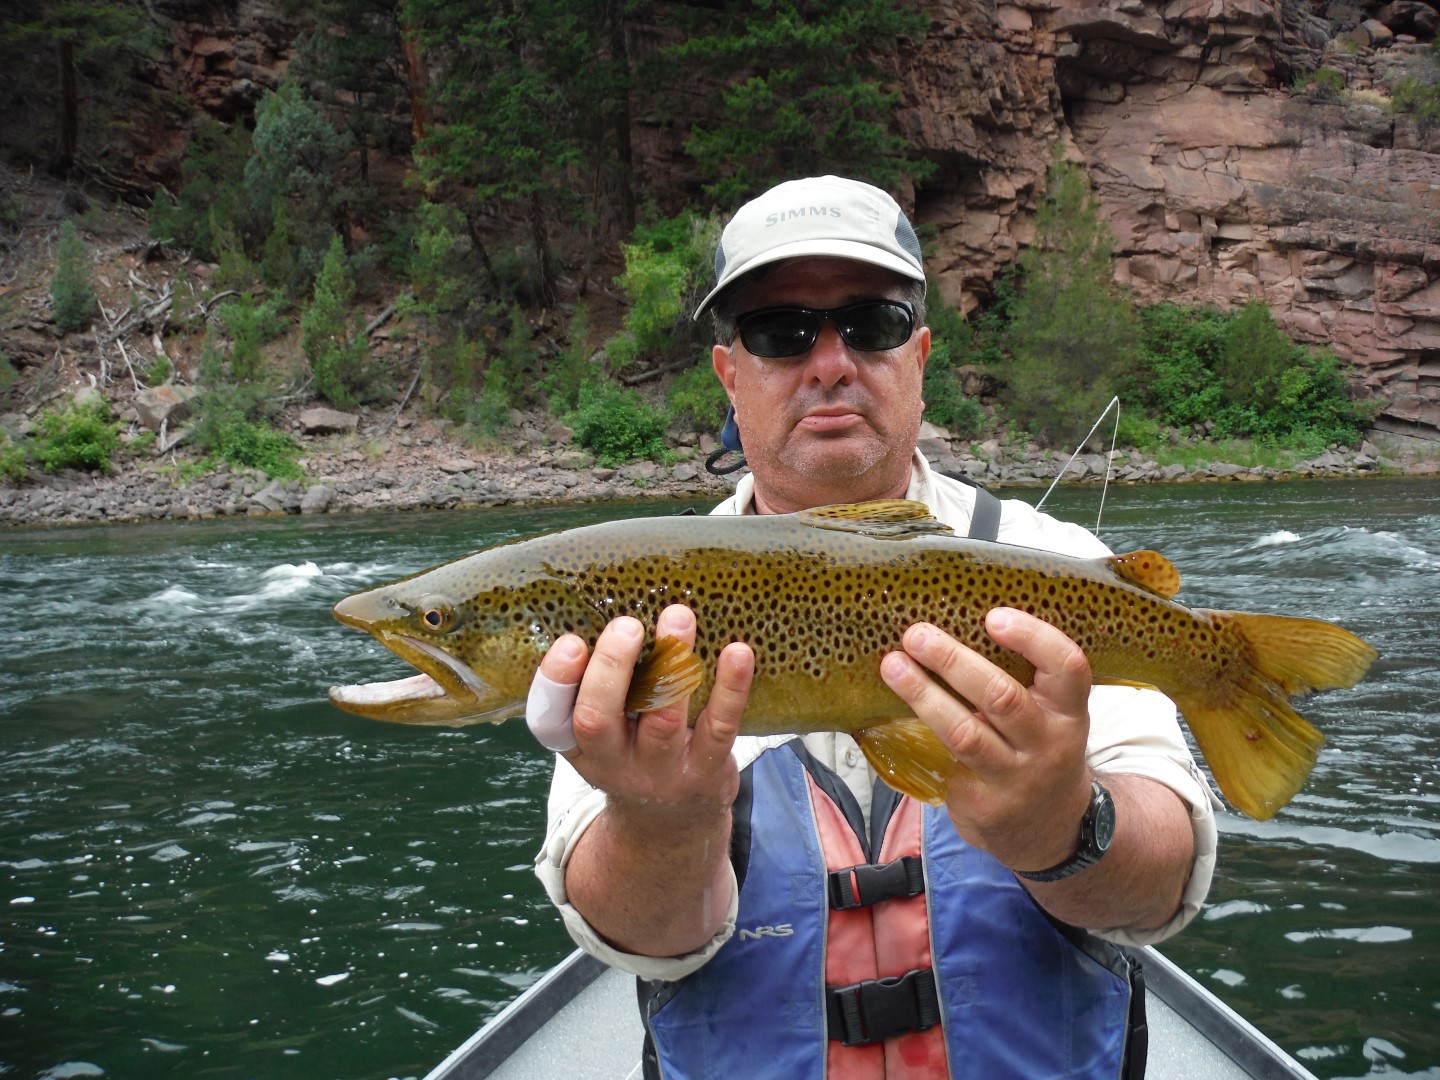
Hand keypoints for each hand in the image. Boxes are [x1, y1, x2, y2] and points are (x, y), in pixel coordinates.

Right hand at [535, 604, 753, 829]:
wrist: (670, 827)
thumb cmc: (634, 753)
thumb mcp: (604, 733)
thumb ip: (601, 684)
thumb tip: (610, 602)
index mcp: (579, 745)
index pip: (550, 719)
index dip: (555, 682)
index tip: (571, 642)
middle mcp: (612, 761)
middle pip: (599, 720)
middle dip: (612, 668)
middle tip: (627, 625)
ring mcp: (660, 769)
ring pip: (662, 718)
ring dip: (671, 664)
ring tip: (678, 617)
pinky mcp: (706, 769)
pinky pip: (719, 727)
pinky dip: (730, 687)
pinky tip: (737, 652)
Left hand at [879, 607, 1094, 872]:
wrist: (1050, 830)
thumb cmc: (1039, 750)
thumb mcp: (1051, 716)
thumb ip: (1024, 680)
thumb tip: (955, 623)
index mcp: (1069, 712)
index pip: (1067, 667)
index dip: (1033, 638)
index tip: (992, 617)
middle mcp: (1049, 745)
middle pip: (1002, 697)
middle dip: (953, 661)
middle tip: (917, 634)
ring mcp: (1016, 779)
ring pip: (965, 733)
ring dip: (923, 695)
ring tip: (893, 666)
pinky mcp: (983, 805)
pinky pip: (944, 762)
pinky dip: (916, 733)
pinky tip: (891, 714)